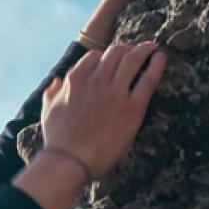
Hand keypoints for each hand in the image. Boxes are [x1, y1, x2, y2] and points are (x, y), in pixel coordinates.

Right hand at [40, 42, 166, 178]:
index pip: (94, 56)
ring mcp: (115, 93)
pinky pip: (148, 79)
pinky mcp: (133, 109)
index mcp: (75, 79)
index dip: (105, 56)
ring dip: (144, 49)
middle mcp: (96, 80)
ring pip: (133, 59)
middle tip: (135, 51)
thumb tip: (57, 81)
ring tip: (151, 48)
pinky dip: (156, 65)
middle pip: (115, 52)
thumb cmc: (58, 139)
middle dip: (126, 49)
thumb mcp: (48, 110)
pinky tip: (161, 57)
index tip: (112, 60)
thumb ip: (52, 92)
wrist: (70, 161)